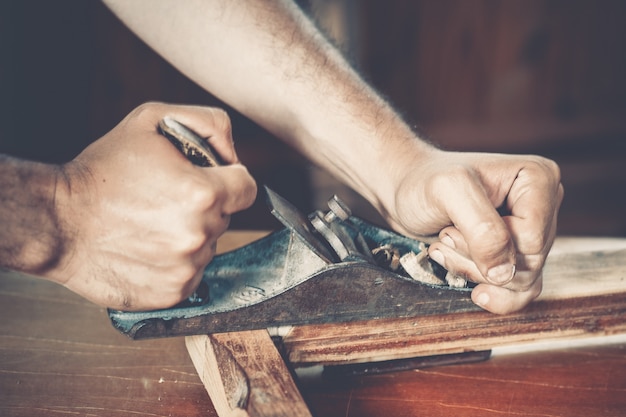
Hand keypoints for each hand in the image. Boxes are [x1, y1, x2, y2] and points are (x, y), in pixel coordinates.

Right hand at [52, 103, 256, 310]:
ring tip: (149, 224)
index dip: (229, 180)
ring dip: (189, 235)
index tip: (209, 180)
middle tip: (164, 199)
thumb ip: (208, 123)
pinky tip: (146, 247)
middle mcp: (200, 234)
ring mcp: (186, 267)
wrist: (56, 221)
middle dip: (204, 206)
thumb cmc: (101, 171)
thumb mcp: (152, 120)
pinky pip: (191, 272)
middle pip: (225, 217)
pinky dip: (175, 262)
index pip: (247, 188)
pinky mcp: (173, 293)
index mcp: (204, 193)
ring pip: (208, 245)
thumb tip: (233, 155)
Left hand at [385, 148, 562, 313]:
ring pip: (522, 281)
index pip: (531, 240)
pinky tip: (462, 279)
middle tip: (445, 236)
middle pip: (529, 263)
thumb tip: (505, 274)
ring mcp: (532, 233)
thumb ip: (481, 229)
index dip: (489, 245)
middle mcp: (543, 205)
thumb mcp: (448, 191)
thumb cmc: (423, 183)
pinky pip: (519, 293)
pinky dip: (486, 290)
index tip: (453, 226)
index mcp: (538, 178)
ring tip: (445, 247)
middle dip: (478, 260)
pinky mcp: (517, 255)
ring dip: (474, 273)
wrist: (404, 193)